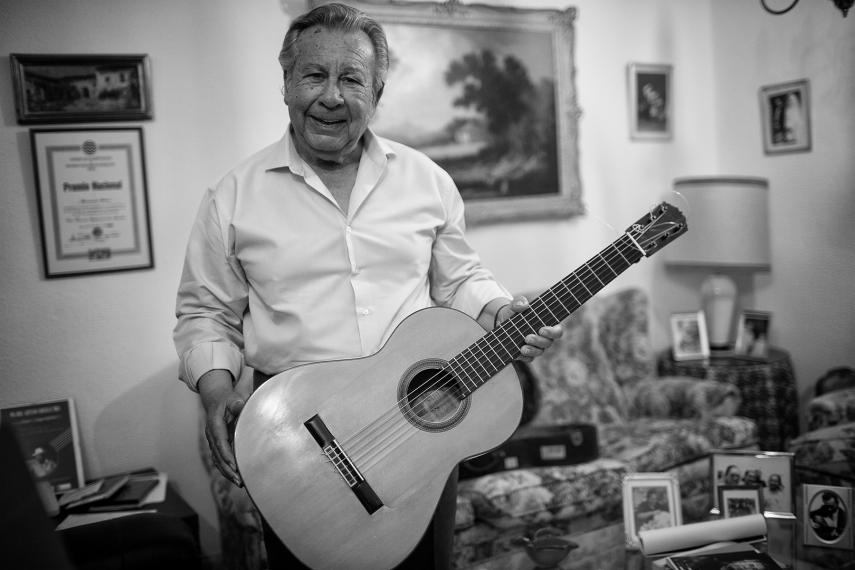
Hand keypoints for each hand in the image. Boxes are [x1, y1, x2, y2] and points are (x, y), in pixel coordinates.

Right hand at [199, 370, 244, 486]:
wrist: (217, 399)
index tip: (235, 465)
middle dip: (228, 469)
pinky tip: (235, 477)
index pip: (220, 442)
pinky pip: (219, 459)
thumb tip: (239, 405)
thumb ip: (237, 402)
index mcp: (214, 423)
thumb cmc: (228, 399)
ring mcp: (212, 440)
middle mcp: (211, 434)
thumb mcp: (234, 397)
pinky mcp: (216, 445)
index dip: (227, 454)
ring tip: (239, 482)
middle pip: (218, 455)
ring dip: (227, 472)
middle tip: (239, 480)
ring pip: (217, 459)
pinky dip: (226, 468)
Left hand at [496, 296, 562, 361]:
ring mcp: (536, 347)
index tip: (542, 330)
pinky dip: (524, 357)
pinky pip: (528, 359)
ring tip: (523, 348)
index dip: (553, 332)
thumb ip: (519, 302)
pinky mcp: (526, 354)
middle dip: (539, 341)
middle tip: (528, 337)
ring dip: (532, 350)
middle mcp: (543, 337)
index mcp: (546, 325)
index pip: (557, 331)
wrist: (501, 320)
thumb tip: (523, 304)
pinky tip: (518, 353)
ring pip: (539, 352)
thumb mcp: (514, 305)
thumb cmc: (514, 312)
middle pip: (548, 343)